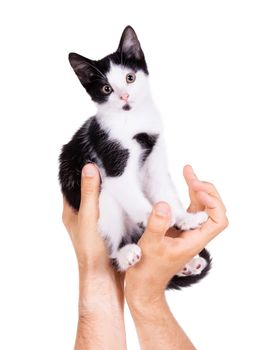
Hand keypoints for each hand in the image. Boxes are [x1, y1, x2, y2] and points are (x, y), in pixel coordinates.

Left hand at [62, 163, 123, 312]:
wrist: (104, 278)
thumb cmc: (92, 249)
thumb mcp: (89, 217)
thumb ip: (89, 193)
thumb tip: (88, 167)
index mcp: (70, 212)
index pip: (70, 186)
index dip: (77, 171)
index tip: (90, 157)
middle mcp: (81, 216)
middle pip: (86, 191)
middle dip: (96, 178)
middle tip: (109, 163)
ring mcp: (94, 222)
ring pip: (100, 200)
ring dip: (108, 190)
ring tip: (120, 174)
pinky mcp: (107, 228)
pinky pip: (110, 209)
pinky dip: (116, 201)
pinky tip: (127, 194)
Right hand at [125, 165, 228, 303]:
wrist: (144, 284)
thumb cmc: (148, 271)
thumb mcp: (150, 246)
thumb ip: (157, 225)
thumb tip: (164, 204)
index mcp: (194, 241)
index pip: (218, 220)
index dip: (213, 203)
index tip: (196, 190)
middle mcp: (194, 235)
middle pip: (212, 210)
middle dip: (205, 190)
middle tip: (189, 175)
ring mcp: (187, 232)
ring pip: (201, 208)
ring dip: (197, 190)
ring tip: (187, 173)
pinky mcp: (177, 230)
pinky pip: (188, 210)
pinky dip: (187, 196)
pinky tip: (181, 187)